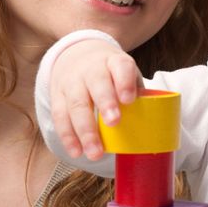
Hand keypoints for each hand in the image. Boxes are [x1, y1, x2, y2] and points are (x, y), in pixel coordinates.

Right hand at [49, 39, 142, 160]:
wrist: (76, 54)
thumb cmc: (110, 72)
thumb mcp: (125, 73)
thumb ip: (135, 93)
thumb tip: (150, 125)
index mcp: (113, 61)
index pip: (120, 67)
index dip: (124, 82)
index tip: (129, 99)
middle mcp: (92, 69)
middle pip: (97, 84)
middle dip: (105, 103)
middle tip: (114, 122)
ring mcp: (72, 82)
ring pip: (77, 104)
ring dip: (85, 130)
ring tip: (95, 152)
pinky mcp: (57, 95)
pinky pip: (60, 116)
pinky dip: (68, 136)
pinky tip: (77, 151)